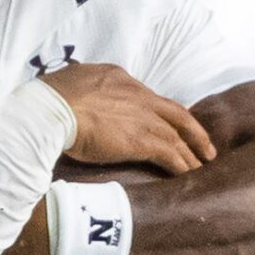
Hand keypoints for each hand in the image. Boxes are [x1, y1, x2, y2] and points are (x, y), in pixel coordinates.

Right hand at [43, 64, 213, 174]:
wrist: (51, 110)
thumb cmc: (49, 100)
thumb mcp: (70, 84)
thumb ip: (83, 92)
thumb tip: (77, 100)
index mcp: (118, 78)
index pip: (147, 97)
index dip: (160, 112)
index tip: (167, 124)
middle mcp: (137, 94)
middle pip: (175, 113)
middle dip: (193, 131)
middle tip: (205, 146)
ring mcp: (142, 116)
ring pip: (176, 136)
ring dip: (191, 153)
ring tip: (201, 166)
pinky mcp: (142, 140)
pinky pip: (170, 154)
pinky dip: (182, 166)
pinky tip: (187, 175)